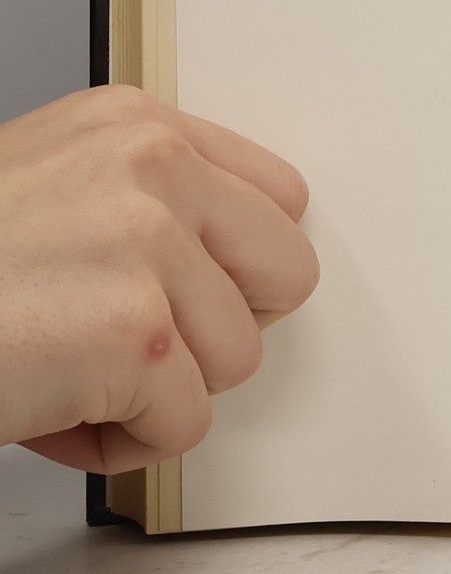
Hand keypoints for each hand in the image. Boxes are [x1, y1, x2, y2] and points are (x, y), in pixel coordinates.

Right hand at [0, 87, 318, 471]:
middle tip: (134, 349)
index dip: (234, 268)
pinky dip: (122, 446)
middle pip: (284, 274)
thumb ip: (138, 204)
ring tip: (67, 380)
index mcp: (135, 127)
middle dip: (216, 330)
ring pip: (236, 360)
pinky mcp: (135, 335)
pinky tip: (53, 416)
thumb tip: (224, 268)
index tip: (187, 297)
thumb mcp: (44, 189)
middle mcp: (153, 168)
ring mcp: (149, 246)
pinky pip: (185, 424)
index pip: (278, 196)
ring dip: (155, 394)